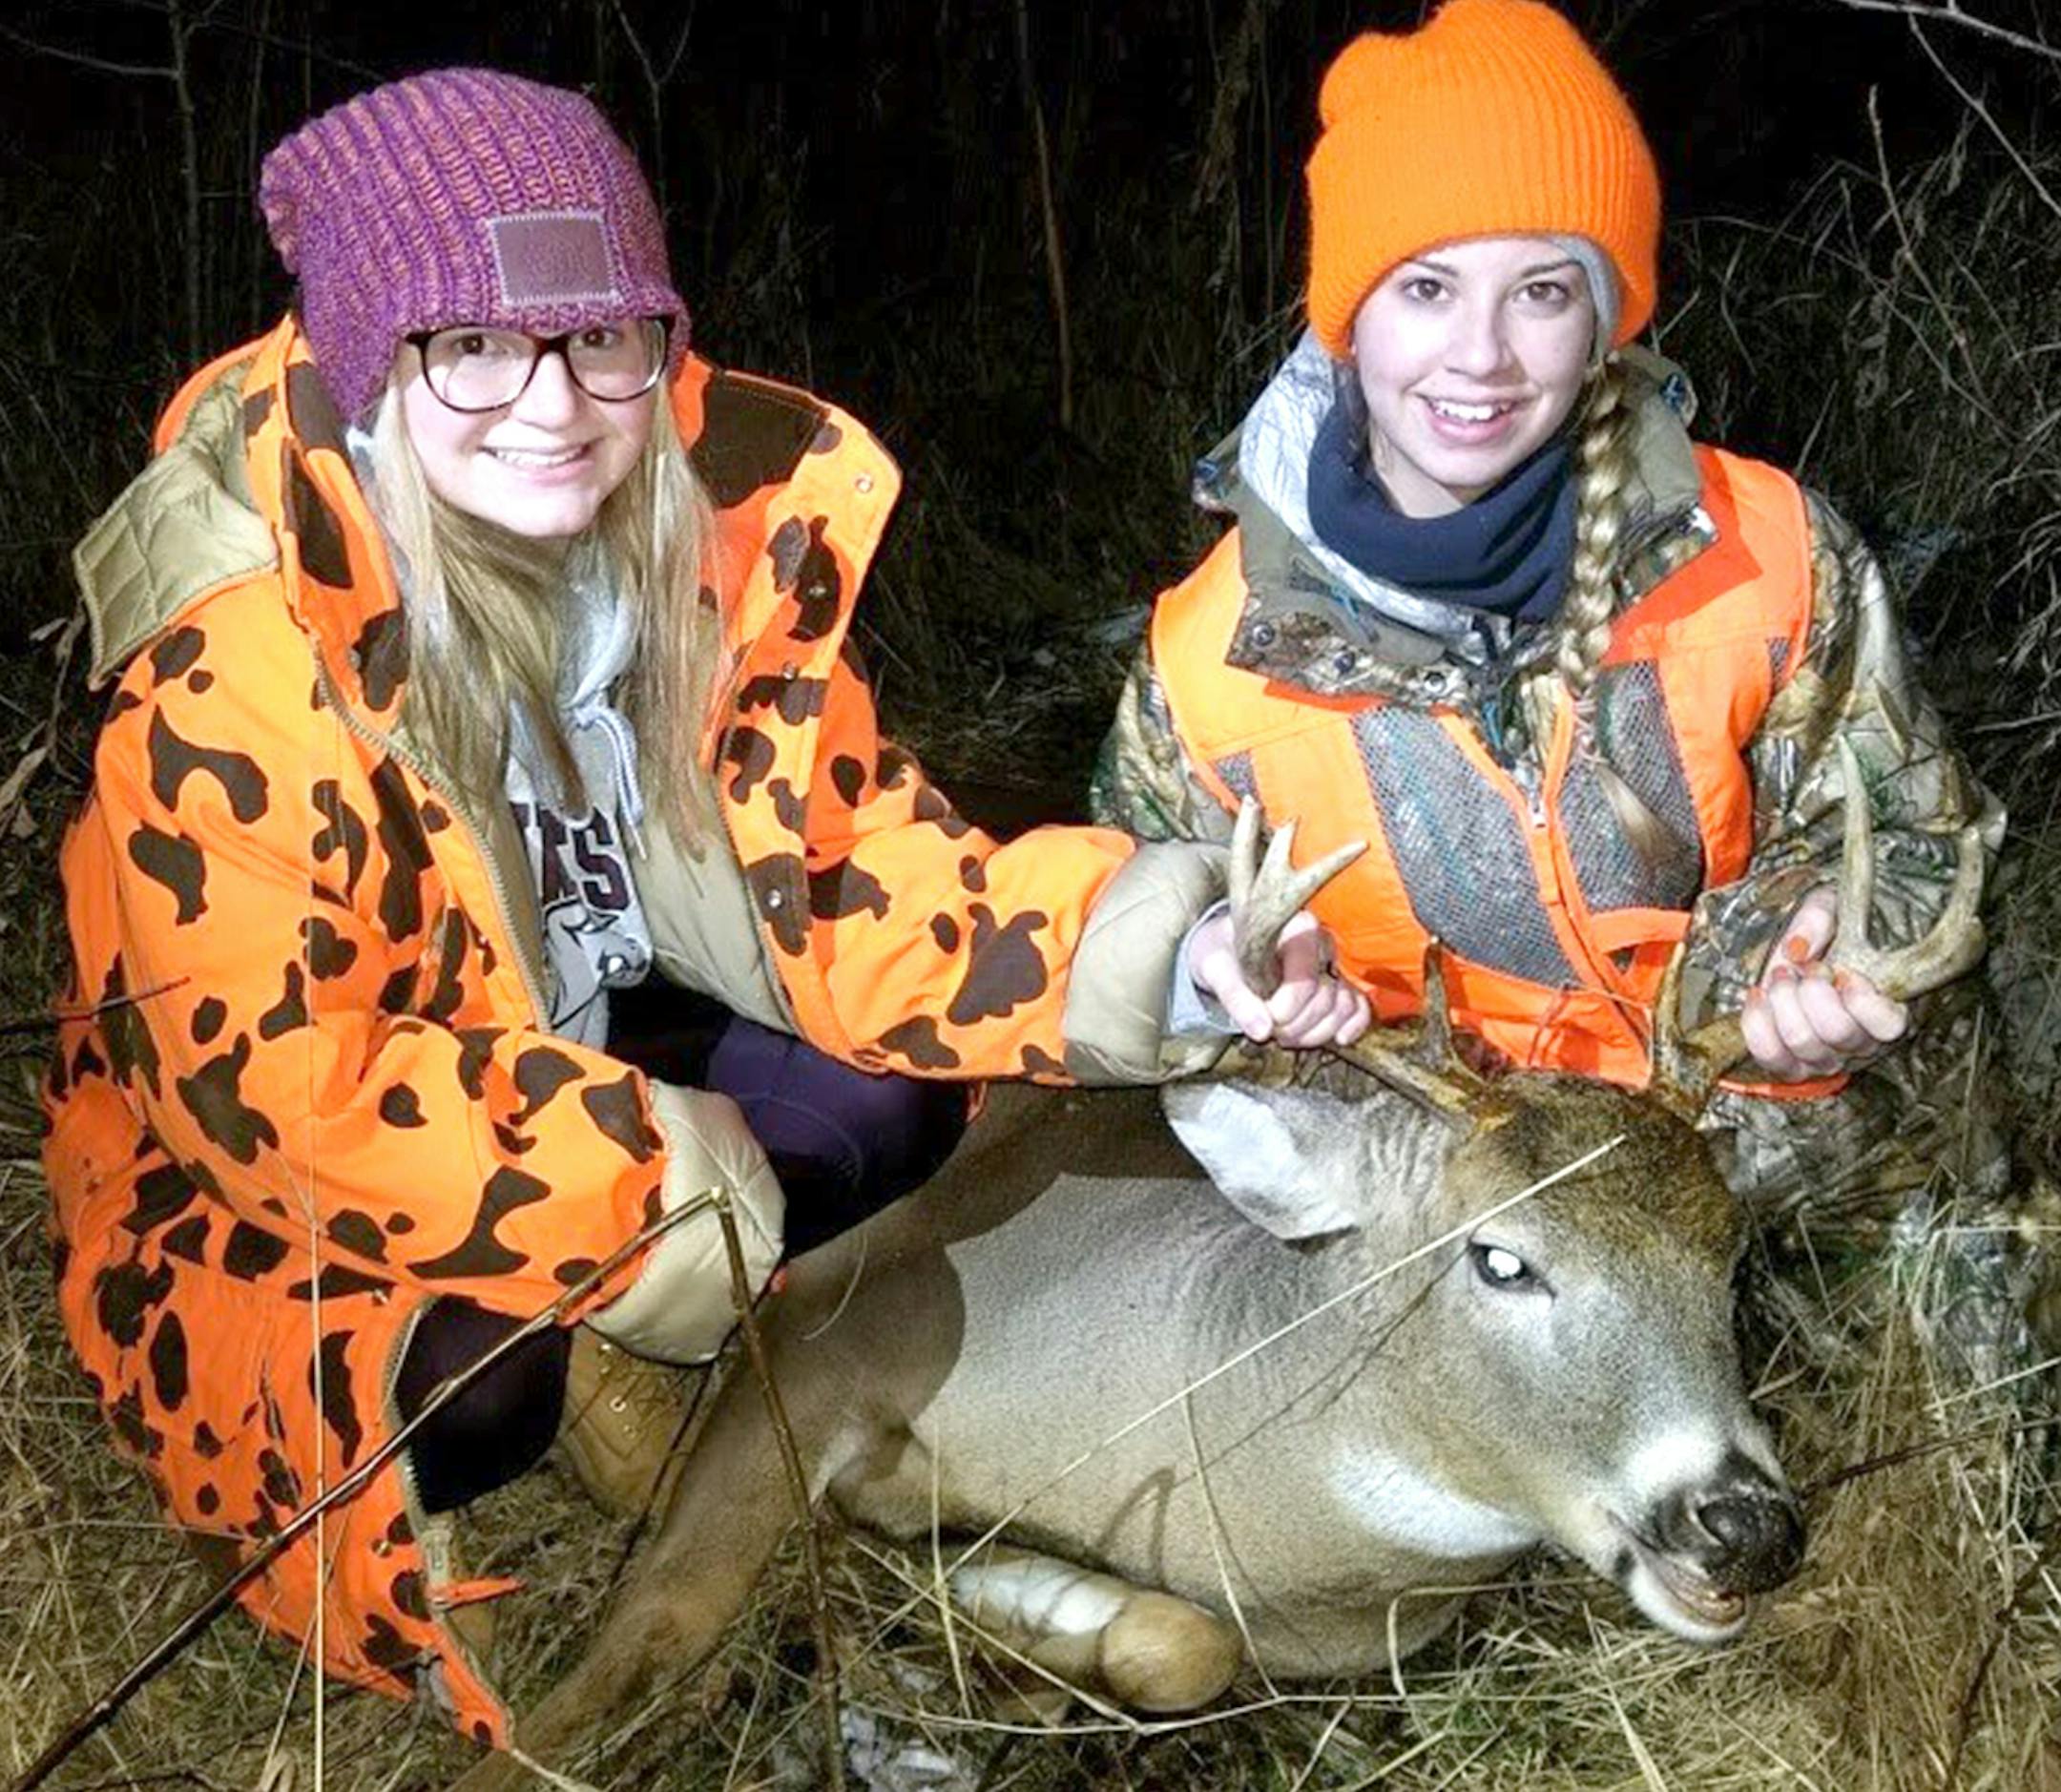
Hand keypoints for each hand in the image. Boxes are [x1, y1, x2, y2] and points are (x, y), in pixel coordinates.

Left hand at [1190, 910, 1371, 1048]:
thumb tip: (1262, 1031)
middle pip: (1325, 999)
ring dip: (1316, 1033)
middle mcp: (1321, 943)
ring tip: (1286, 1036)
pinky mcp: (1338, 985)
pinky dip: (1352, 1027)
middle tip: (1270, 1031)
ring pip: (1343, 1007)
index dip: (1285, 1010)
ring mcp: (1332, 965)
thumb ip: (1236, 998)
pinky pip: (1360, 1007)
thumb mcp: (1215, 968)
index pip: (1304, 980)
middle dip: (1296, 1026)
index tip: (1265, 1017)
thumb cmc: (1221, 951)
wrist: (1225, 950)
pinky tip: (1337, 1039)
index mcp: (1294, 928)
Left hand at [1739, 886, 1907, 1079]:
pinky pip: (1770, 1056)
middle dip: (1811, 991)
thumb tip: (1795, 950)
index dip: (1862, 1000)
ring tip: (1781, 975)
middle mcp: (1859, 1043)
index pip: (1888, 1025)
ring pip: (1802, 1043)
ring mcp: (1824, 1058)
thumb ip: (1818, 919)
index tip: (1844, 972)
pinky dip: (1758, 1023)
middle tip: (1806, 967)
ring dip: (1783, 1002)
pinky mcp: (1789, 1063)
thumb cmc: (1827, 933)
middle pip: (1836, 1032)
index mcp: (1887, 1010)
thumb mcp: (1830, 909)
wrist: (1797, 954)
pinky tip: (1758, 994)